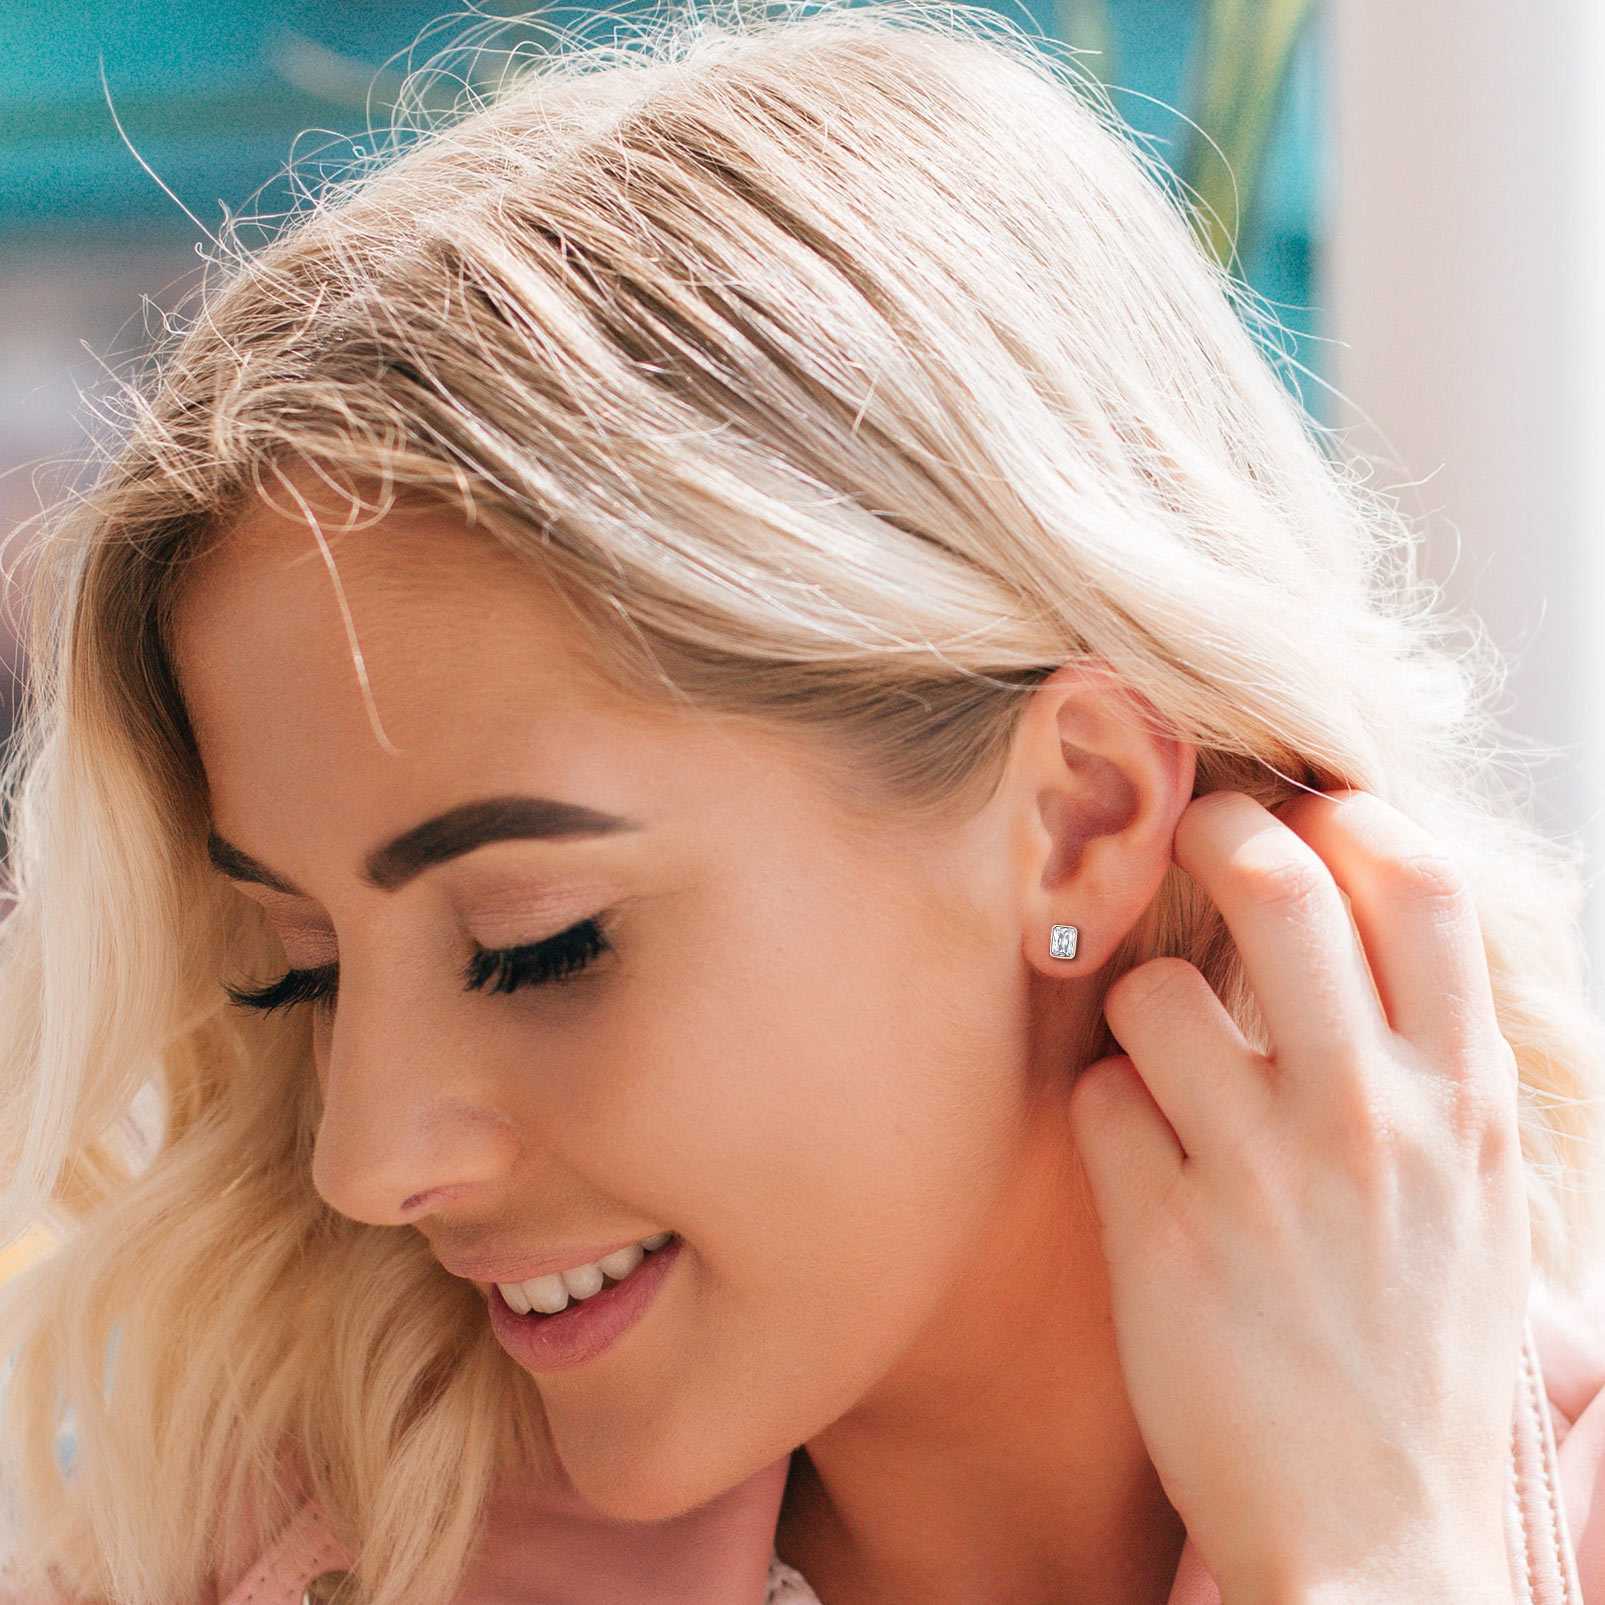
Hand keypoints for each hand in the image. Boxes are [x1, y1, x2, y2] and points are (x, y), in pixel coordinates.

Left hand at [1066, 788, 1529, 1599]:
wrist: (1383, 1545)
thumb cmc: (1416, 1354)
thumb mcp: (1472, 1197)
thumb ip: (1421, 1065)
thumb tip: (1350, 931)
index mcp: (1464, 1100)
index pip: (1419, 883)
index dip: (1346, 817)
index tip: (1301, 816)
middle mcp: (1373, 1119)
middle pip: (1278, 885)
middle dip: (1214, 834)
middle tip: (1181, 839)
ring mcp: (1266, 1177)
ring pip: (1156, 993)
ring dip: (1138, 1007)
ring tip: (1159, 1063)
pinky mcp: (1165, 1239)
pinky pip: (1098, 1101)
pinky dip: (1104, 1113)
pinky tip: (1135, 1166)